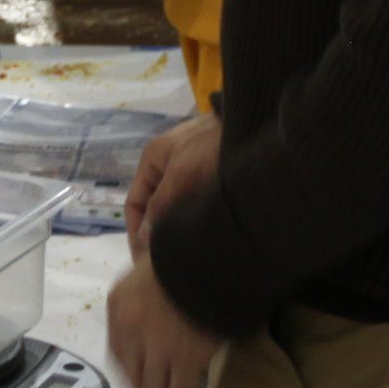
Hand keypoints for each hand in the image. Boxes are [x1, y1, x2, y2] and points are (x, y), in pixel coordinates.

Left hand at [107, 257, 217, 387]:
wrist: (204, 256)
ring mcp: (156, 348)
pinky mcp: (184, 360)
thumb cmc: (178, 257)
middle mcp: (130, 331)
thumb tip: (147, 304)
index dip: (130, 379)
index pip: (119, 354)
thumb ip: (143, 291)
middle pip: (134, 378)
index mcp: (118, 307)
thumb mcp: (146, 265)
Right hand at [126, 112, 220, 254]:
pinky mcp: (213, 177)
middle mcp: (169, 165)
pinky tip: (206, 237)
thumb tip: (143, 240)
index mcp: (153, 160)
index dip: (135, 233)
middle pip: (155, 208)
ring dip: (178, 229)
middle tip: (168, 264)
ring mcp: (192, 170)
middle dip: (158, 234)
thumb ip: (159, 207)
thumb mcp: (181, 175)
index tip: (145, 263)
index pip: (134, 203)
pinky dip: (197, 220)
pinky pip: (197, 204)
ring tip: (187, 255)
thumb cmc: (212, 147)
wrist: (254, 124)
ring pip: (177, 208)